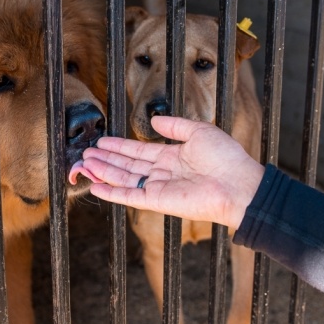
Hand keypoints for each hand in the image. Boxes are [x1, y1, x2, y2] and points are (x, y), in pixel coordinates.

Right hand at [78, 116, 264, 231]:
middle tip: (85, 152)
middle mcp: (162, 174)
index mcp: (172, 157)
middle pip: (126, 166)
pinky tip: (96, 186)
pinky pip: (129, 196)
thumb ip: (175, 126)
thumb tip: (154, 122)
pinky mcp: (157, 201)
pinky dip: (111, 192)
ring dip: (103, 171)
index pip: (138, 152)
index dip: (119, 146)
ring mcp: (158, 188)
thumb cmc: (226, 158)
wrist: (239, 184)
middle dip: (106, 159)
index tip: (101, 141)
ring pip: (123, 179)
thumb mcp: (199, 131)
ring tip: (84, 163)